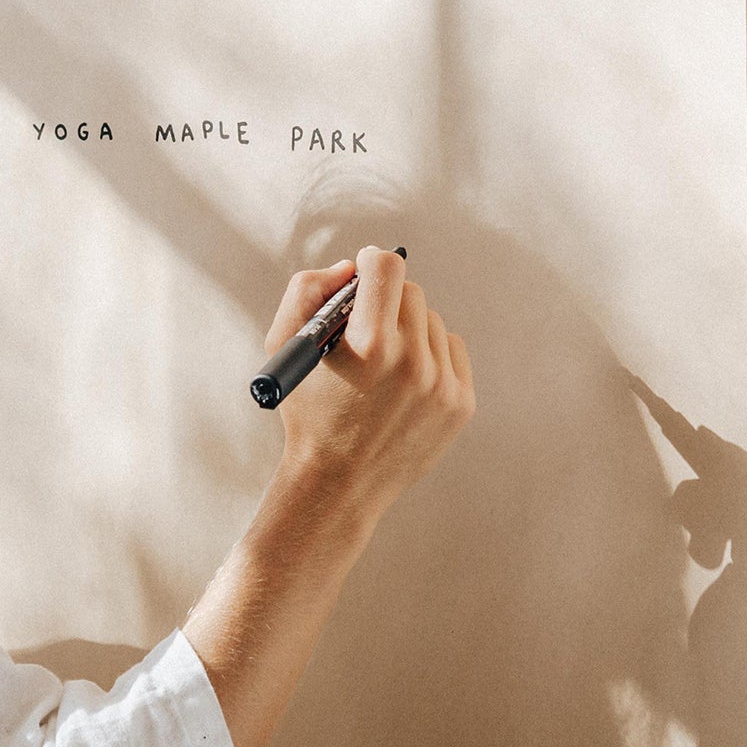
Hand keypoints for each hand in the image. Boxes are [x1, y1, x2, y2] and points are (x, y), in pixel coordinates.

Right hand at [265, 246, 474, 536]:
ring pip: (432, 321)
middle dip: (385, 299)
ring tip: (381, 364)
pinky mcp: (461, 404)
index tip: (363, 269)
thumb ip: (307, 290)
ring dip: (407, 328)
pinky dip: (429, 354)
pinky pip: (451, 348)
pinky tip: (404, 380)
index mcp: (370, 345)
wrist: (339, 484)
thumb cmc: (307, 411)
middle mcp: (413, 363)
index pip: (387, 267)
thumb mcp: (284, 345)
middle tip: (365, 323)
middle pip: (411, 292)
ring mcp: (443, 386)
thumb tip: (351, 267)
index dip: (371, 261)